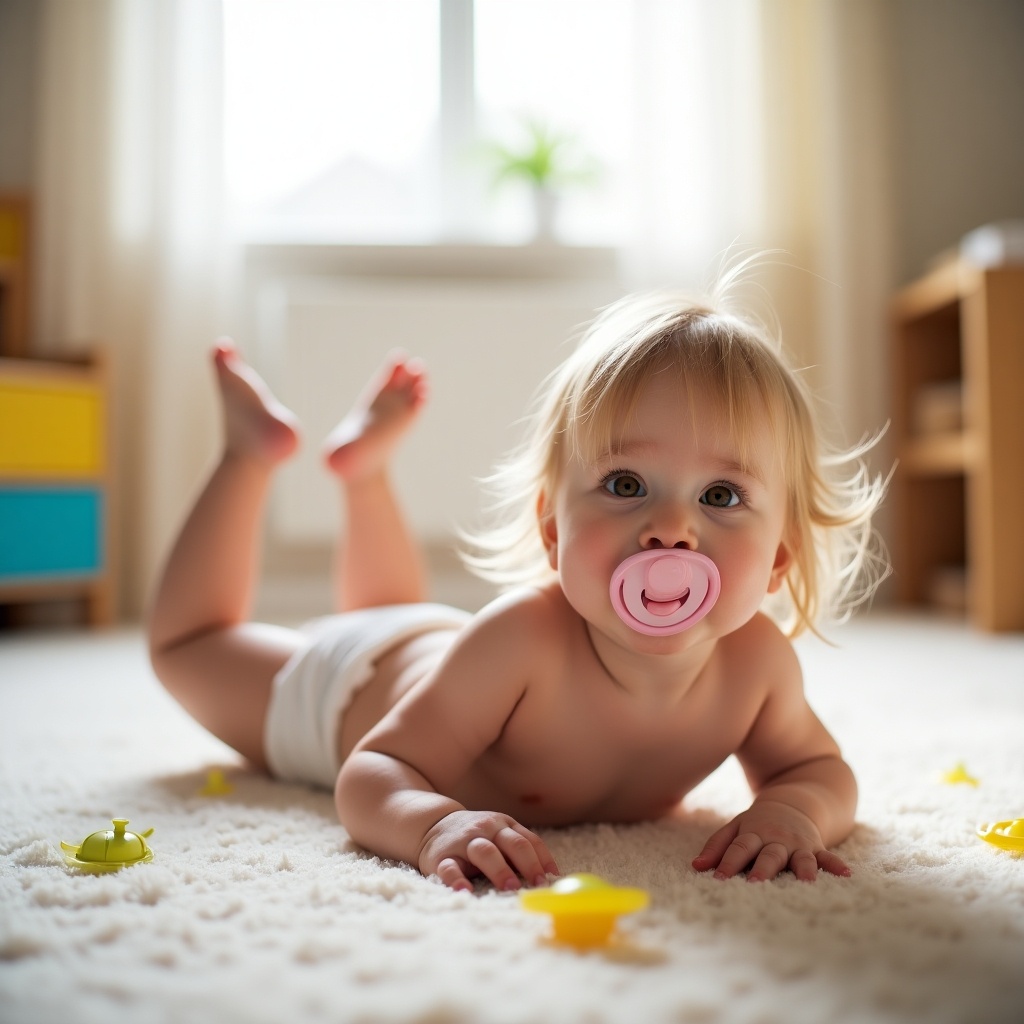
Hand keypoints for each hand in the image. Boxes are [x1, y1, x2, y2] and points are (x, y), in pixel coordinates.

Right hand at [418, 810, 559, 891]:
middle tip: (537, 884)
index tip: (552, 879)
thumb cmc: (476, 837)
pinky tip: (465, 891)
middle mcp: (486, 829)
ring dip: (500, 869)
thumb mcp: (499, 835)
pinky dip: (457, 880)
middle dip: (527, 863)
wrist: (432, 824)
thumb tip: (550, 877)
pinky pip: (450, 868)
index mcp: (503, 825)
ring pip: (484, 851)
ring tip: (510, 888)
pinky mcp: (442, 857)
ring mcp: (464, 842)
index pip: (529, 840)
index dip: (543, 858)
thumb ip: (519, 850)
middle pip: (511, 843)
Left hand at [691, 800, 850, 882]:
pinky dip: (836, 865)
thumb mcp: (735, 828)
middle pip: (768, 854)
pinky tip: (846, 875)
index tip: (718, 878)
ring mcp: (798, 843)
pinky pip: (827, 857)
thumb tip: (696, 866)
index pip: (739, 848)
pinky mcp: (816, 847)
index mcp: (753, 833)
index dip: (728, 863)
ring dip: (802, 870)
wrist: (791, 804)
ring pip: (800, 857)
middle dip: (763, 869)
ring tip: (806, 883)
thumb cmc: (757, 823)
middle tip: (755, 883)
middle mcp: (776, 839)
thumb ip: (716, 846)